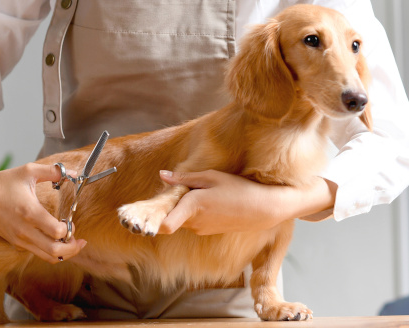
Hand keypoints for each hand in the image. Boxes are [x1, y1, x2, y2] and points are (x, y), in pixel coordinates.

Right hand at [0, 155, 86, 263]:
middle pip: (54, 251)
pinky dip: (49, 252)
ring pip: (46, 257)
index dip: (69, 229)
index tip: (71, 221)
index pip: (56, 232)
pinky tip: (55, 241)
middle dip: (72, 249)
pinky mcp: (15, 242)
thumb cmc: (4, 181)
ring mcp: (19, 239)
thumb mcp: (29, 171)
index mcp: (30, 212)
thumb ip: (53, 171)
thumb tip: (74, 172)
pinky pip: (36, 253)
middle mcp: (24, 230)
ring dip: (63, 253)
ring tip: (72, 244)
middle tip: (79, 241)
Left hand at [157, 170, 336, 234]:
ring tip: (200, 192)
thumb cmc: (239, 189)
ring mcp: (201, 229)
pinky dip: (194, 212)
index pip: (165, 223)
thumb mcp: (212, 177)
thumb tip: (163, 175)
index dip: (152, 221)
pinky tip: (210, 201)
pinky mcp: (208, 231)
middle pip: (170, 215)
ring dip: (183, 207)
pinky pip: (192, 221)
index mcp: (193, 205)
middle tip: (178, 188)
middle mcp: (194, 221)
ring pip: (181, 218)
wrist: (263, 209)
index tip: (145, 218)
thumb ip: (185, 177)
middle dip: (170, 204)